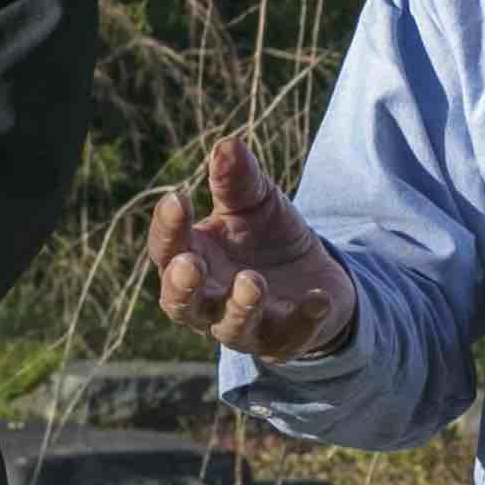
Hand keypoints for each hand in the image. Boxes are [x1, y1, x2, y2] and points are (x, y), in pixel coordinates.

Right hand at [145, 137, 352, 360]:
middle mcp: (208, 301)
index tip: (177, 198)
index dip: (168, 227)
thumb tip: (227, 145)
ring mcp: (246, 326)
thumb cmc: (266, 237)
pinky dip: (304, 319)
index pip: (167, 249)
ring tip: (252, 280)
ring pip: (232, 327)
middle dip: (183, 286)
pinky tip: (317, 297)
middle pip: (181, 304)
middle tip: (190, 264)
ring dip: (240, 306)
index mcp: (191, 261)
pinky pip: (291, 336)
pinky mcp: (286, 339)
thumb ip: (238, 181)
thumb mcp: (256, 202)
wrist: (313, 274)